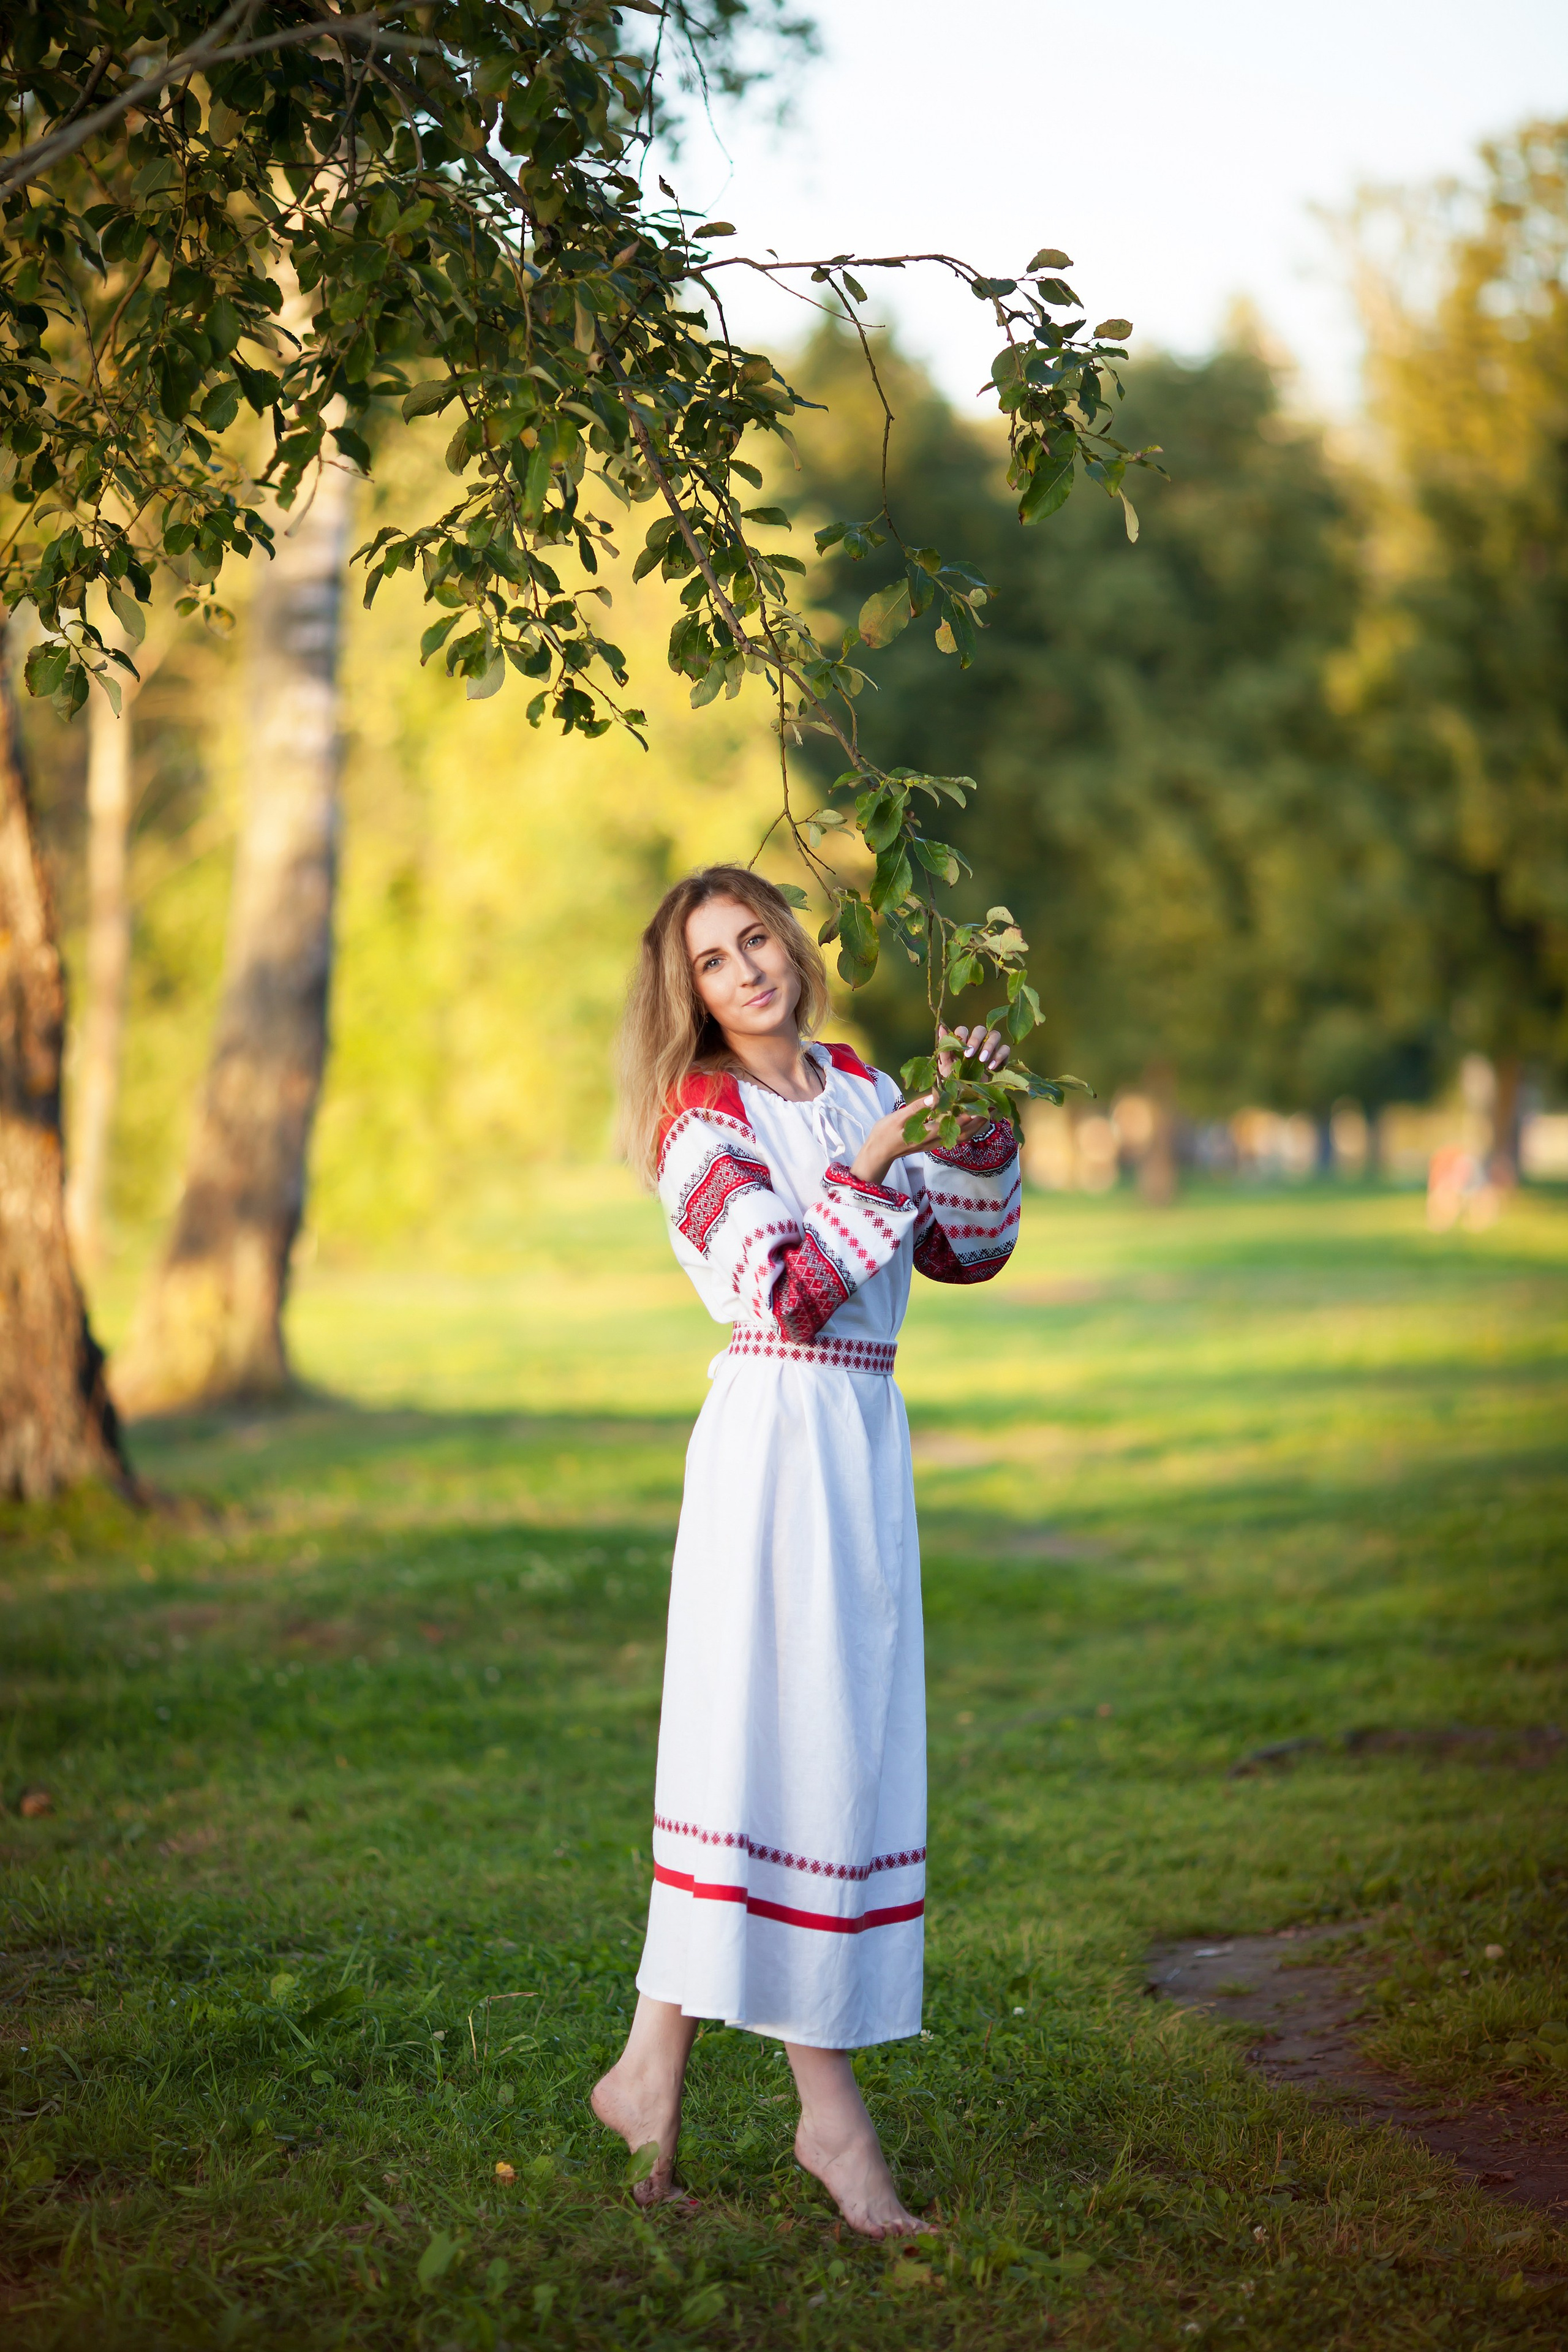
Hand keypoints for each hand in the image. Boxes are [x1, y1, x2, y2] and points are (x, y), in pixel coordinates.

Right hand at [848, 1025, 1010, 1186]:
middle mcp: (933, 1141)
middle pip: (963, 1133)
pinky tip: (973, 1121)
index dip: (968, 1116)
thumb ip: (917, 1108)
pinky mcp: (933, 1143)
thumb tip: (936, 1096)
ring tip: (989, 1114)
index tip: (981, 1106)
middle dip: (979, 1121)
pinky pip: (955, 1137)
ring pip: (961, 1137)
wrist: (878, 1152)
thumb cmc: (884, 1133)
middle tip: (993, 1108)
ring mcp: (934, 1144)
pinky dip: (967, 1130)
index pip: (952, 1125)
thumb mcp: (898, 1117)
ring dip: (977, 1127)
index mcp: (925, 1134)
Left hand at [937, 1023, 1009, 1080]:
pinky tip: (991, 1067)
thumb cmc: (954, 1078)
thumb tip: (940, 1028)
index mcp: (963, 1042)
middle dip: (976, 1039)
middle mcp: (977, 1042)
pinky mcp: (1001, 1057)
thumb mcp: (946, 1065)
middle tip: (970, 1055)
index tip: (960, 1049)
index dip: (962, 1036)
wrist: (967, 1095)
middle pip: (980, 1029)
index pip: (963, 1030)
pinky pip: (1005, 1049)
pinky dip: (1000, 1056)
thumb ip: (944, 1048)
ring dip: (989, 1046)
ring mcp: (990, 1048)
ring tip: (982, 1060)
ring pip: (995, 1035)